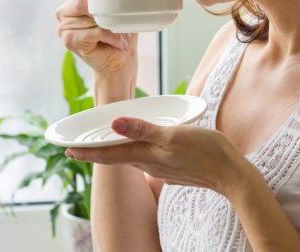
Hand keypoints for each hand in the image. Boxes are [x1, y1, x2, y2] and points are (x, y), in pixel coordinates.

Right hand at [55, 0, 138, 76]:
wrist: (122, 58)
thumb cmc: (121, 28)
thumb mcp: (122, 0)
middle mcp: (65, 9)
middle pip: (81, 1)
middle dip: (102, 10)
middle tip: (115, 19)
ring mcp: (64, 26)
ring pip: (87, 17)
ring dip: (108, 25)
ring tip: (117, 32)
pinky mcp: (69, 41)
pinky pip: (92, 32)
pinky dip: (108, 36)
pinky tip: (115, 41)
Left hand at [66, 117, 250, 196]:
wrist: (231, 174)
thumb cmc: (204, 151)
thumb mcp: (173, 136)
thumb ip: (144, 130)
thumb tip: (114, 125)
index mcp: (147, 156)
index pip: (110, 155)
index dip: (88, 152)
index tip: (68, 151)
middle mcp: (150, 164)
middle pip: (118, 157)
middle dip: (98, 151)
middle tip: (80, 146)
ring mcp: (163, 168)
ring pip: (132, 157)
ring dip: (116, 150)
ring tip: (105, 142)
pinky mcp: (174, 167)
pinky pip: (147, 158)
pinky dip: (136, 150)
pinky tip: (140, 144)